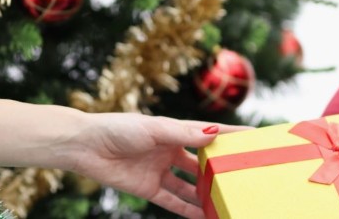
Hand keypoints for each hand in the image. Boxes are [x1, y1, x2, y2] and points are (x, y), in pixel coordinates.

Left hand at [66, 113, 248, 218]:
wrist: (84, 146)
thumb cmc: (117, 128)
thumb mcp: (153, 128)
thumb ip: (182, 134)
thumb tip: (214, 135)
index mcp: (173, 131)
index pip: (208, 133)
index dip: (230, 136)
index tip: (254, 137)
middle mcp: (169, 150)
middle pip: (201, 162)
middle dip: (220, 170)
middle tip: (243, 177)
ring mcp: (160, 170)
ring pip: (189, 185)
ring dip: (205, 194)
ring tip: (226, 202)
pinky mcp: (148, 188)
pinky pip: (172, 201)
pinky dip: (187, 209)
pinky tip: (203, 215)